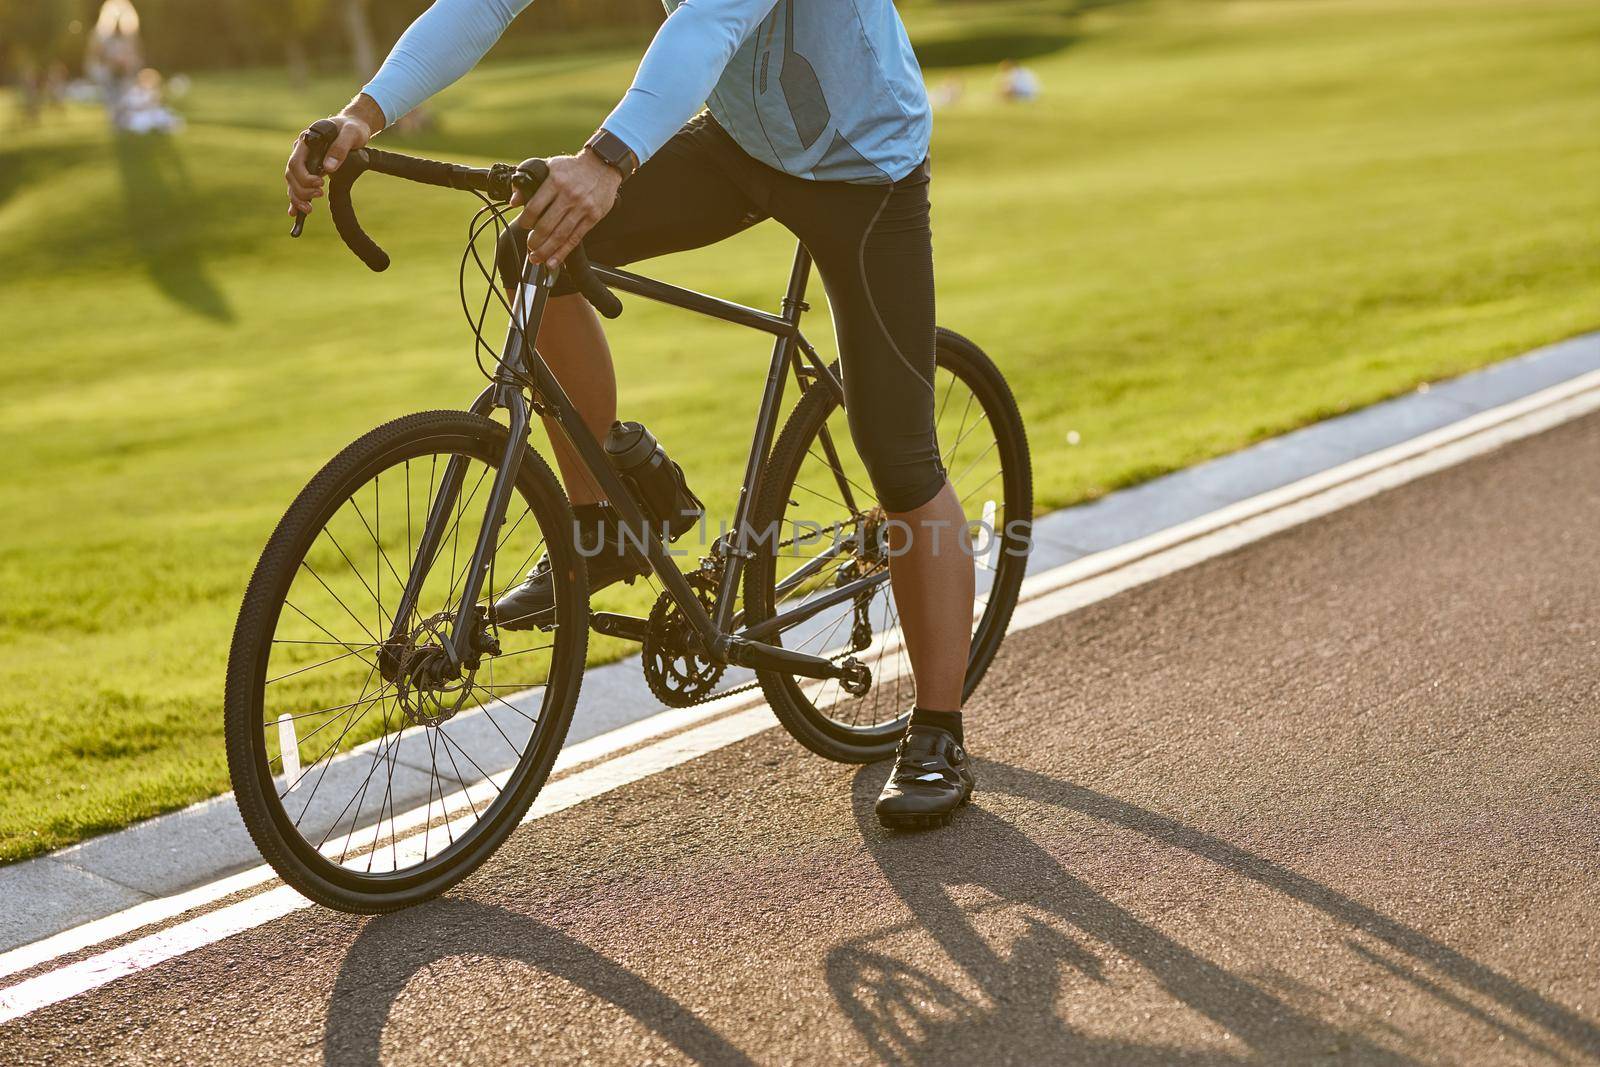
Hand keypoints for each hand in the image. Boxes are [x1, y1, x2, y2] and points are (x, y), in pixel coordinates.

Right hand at [284, 96, 383, 218]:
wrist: (352, 127)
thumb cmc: (352, 128)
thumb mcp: (351, 134)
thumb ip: (340, 148)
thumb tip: (328, 168)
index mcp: (307, 141)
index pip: (296, 162)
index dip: (305, 176)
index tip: (321, 183)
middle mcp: (301, 152)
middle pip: (291, 175)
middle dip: (302, 190)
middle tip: (320, 194)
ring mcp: (304, 161)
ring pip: (292, 183)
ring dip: (298, 198)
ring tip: (309, 209)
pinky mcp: (309, 170)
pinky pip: (298, 186)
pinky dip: (295, 200)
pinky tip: (295, 214)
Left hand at [511, 150, 621, 268]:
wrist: (603, 165)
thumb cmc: (574, 167)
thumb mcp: (550, 166)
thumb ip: (531, 181)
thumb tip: (514, 200)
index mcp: (555, 182)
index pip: (534, 207)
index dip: (526, 221)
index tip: (524, 225)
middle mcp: (568, 196)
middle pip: (546, 225)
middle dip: (534, 240)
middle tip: (529, 246)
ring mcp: (582, 208)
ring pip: (560, 235)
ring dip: (546, 250)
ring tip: (536, 258)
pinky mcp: (593, 217)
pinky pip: (575, 238)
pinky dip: (562, 252)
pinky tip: (553, 261)